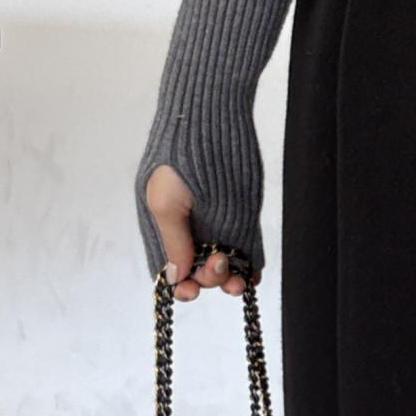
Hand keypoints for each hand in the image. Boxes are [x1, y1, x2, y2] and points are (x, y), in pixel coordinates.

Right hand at [143, 163, 248, 299]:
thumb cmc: (176, 160)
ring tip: (237, 281)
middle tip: (216, 263)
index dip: (181, 286)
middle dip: (207, 279)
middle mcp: (191, 233)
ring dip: (229, 280)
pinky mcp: (243, 220)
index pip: (171, 270)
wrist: (210, 125)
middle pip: (199, 273)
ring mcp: (218, 227)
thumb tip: (174, 277)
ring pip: (224, 268)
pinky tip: (251, 277)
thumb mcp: (163, 202)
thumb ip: (172, 241)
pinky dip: (250, 269)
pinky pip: (248, 253)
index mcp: (164, 229)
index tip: (190, 290)